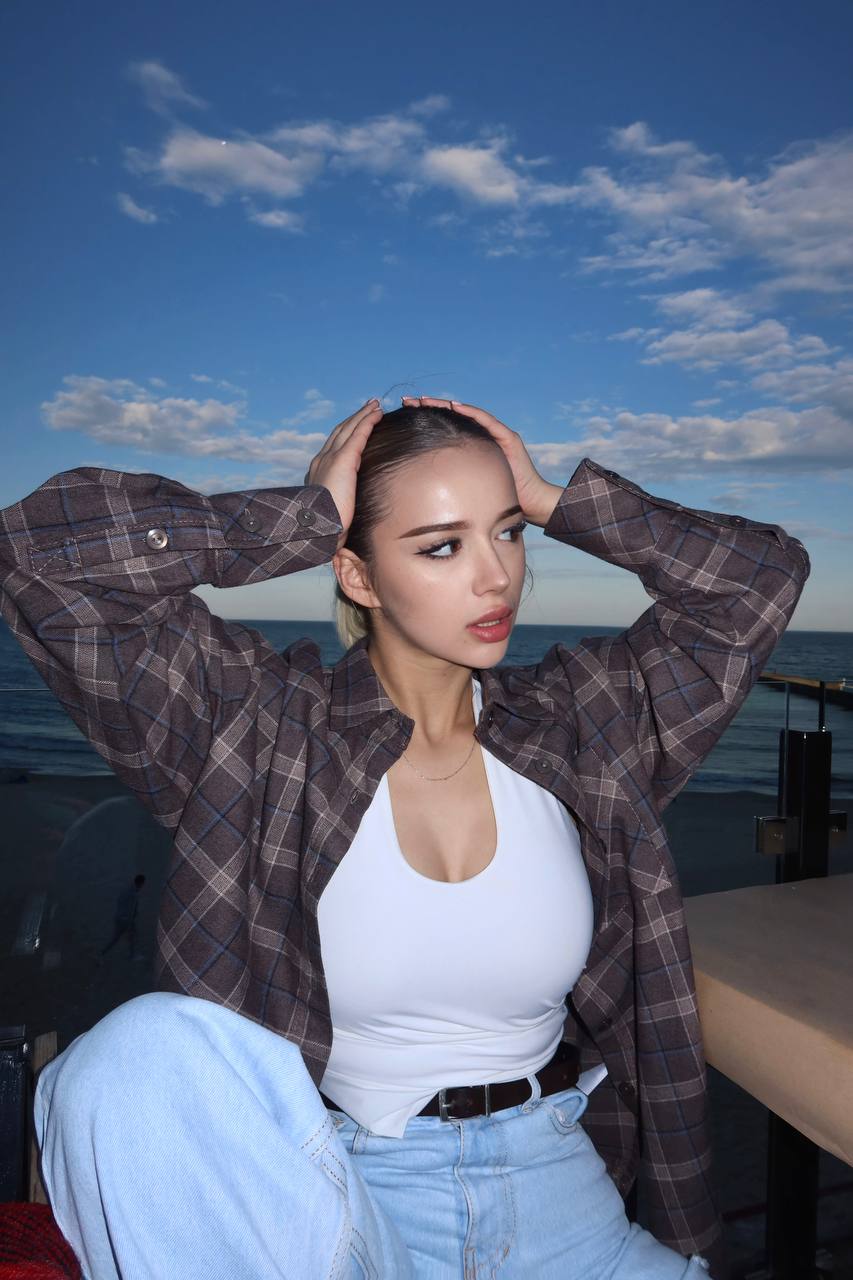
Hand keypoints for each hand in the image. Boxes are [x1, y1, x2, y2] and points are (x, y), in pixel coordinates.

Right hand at [304, 400, 383, 548]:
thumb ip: (339, 504)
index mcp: (319, 472)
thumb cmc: (324, 528)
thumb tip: (347, 513)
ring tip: (375, 405)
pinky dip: (368, 421)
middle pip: (340, 432)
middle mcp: (322, 460)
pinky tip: (378, 413)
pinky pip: (358, 434)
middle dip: (354, 419)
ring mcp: (330, 458)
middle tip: (369, 407)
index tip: (357, 426)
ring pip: (349, 429)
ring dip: (362, 415)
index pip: (334, 447)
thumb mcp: (332, 512)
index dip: (346, 434)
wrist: (314, 529)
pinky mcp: (343, 459)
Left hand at [401, 396, 562, 526]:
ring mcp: (497, 435)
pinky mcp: (508, 438)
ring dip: (445, 405)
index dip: (425, 421)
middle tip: (406, 402)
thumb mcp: (464, 489)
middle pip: (452, 418)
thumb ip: (448, 481)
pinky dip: (470, 413)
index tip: (403, 415)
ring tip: (425, 400)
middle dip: (429, 408)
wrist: (529, 504)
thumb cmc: (497, 500)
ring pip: (467, 415)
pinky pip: (487, 422)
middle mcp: (483, 438)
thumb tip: (417, 486)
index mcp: (471, 448)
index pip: (445, 429)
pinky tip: (454, 406)